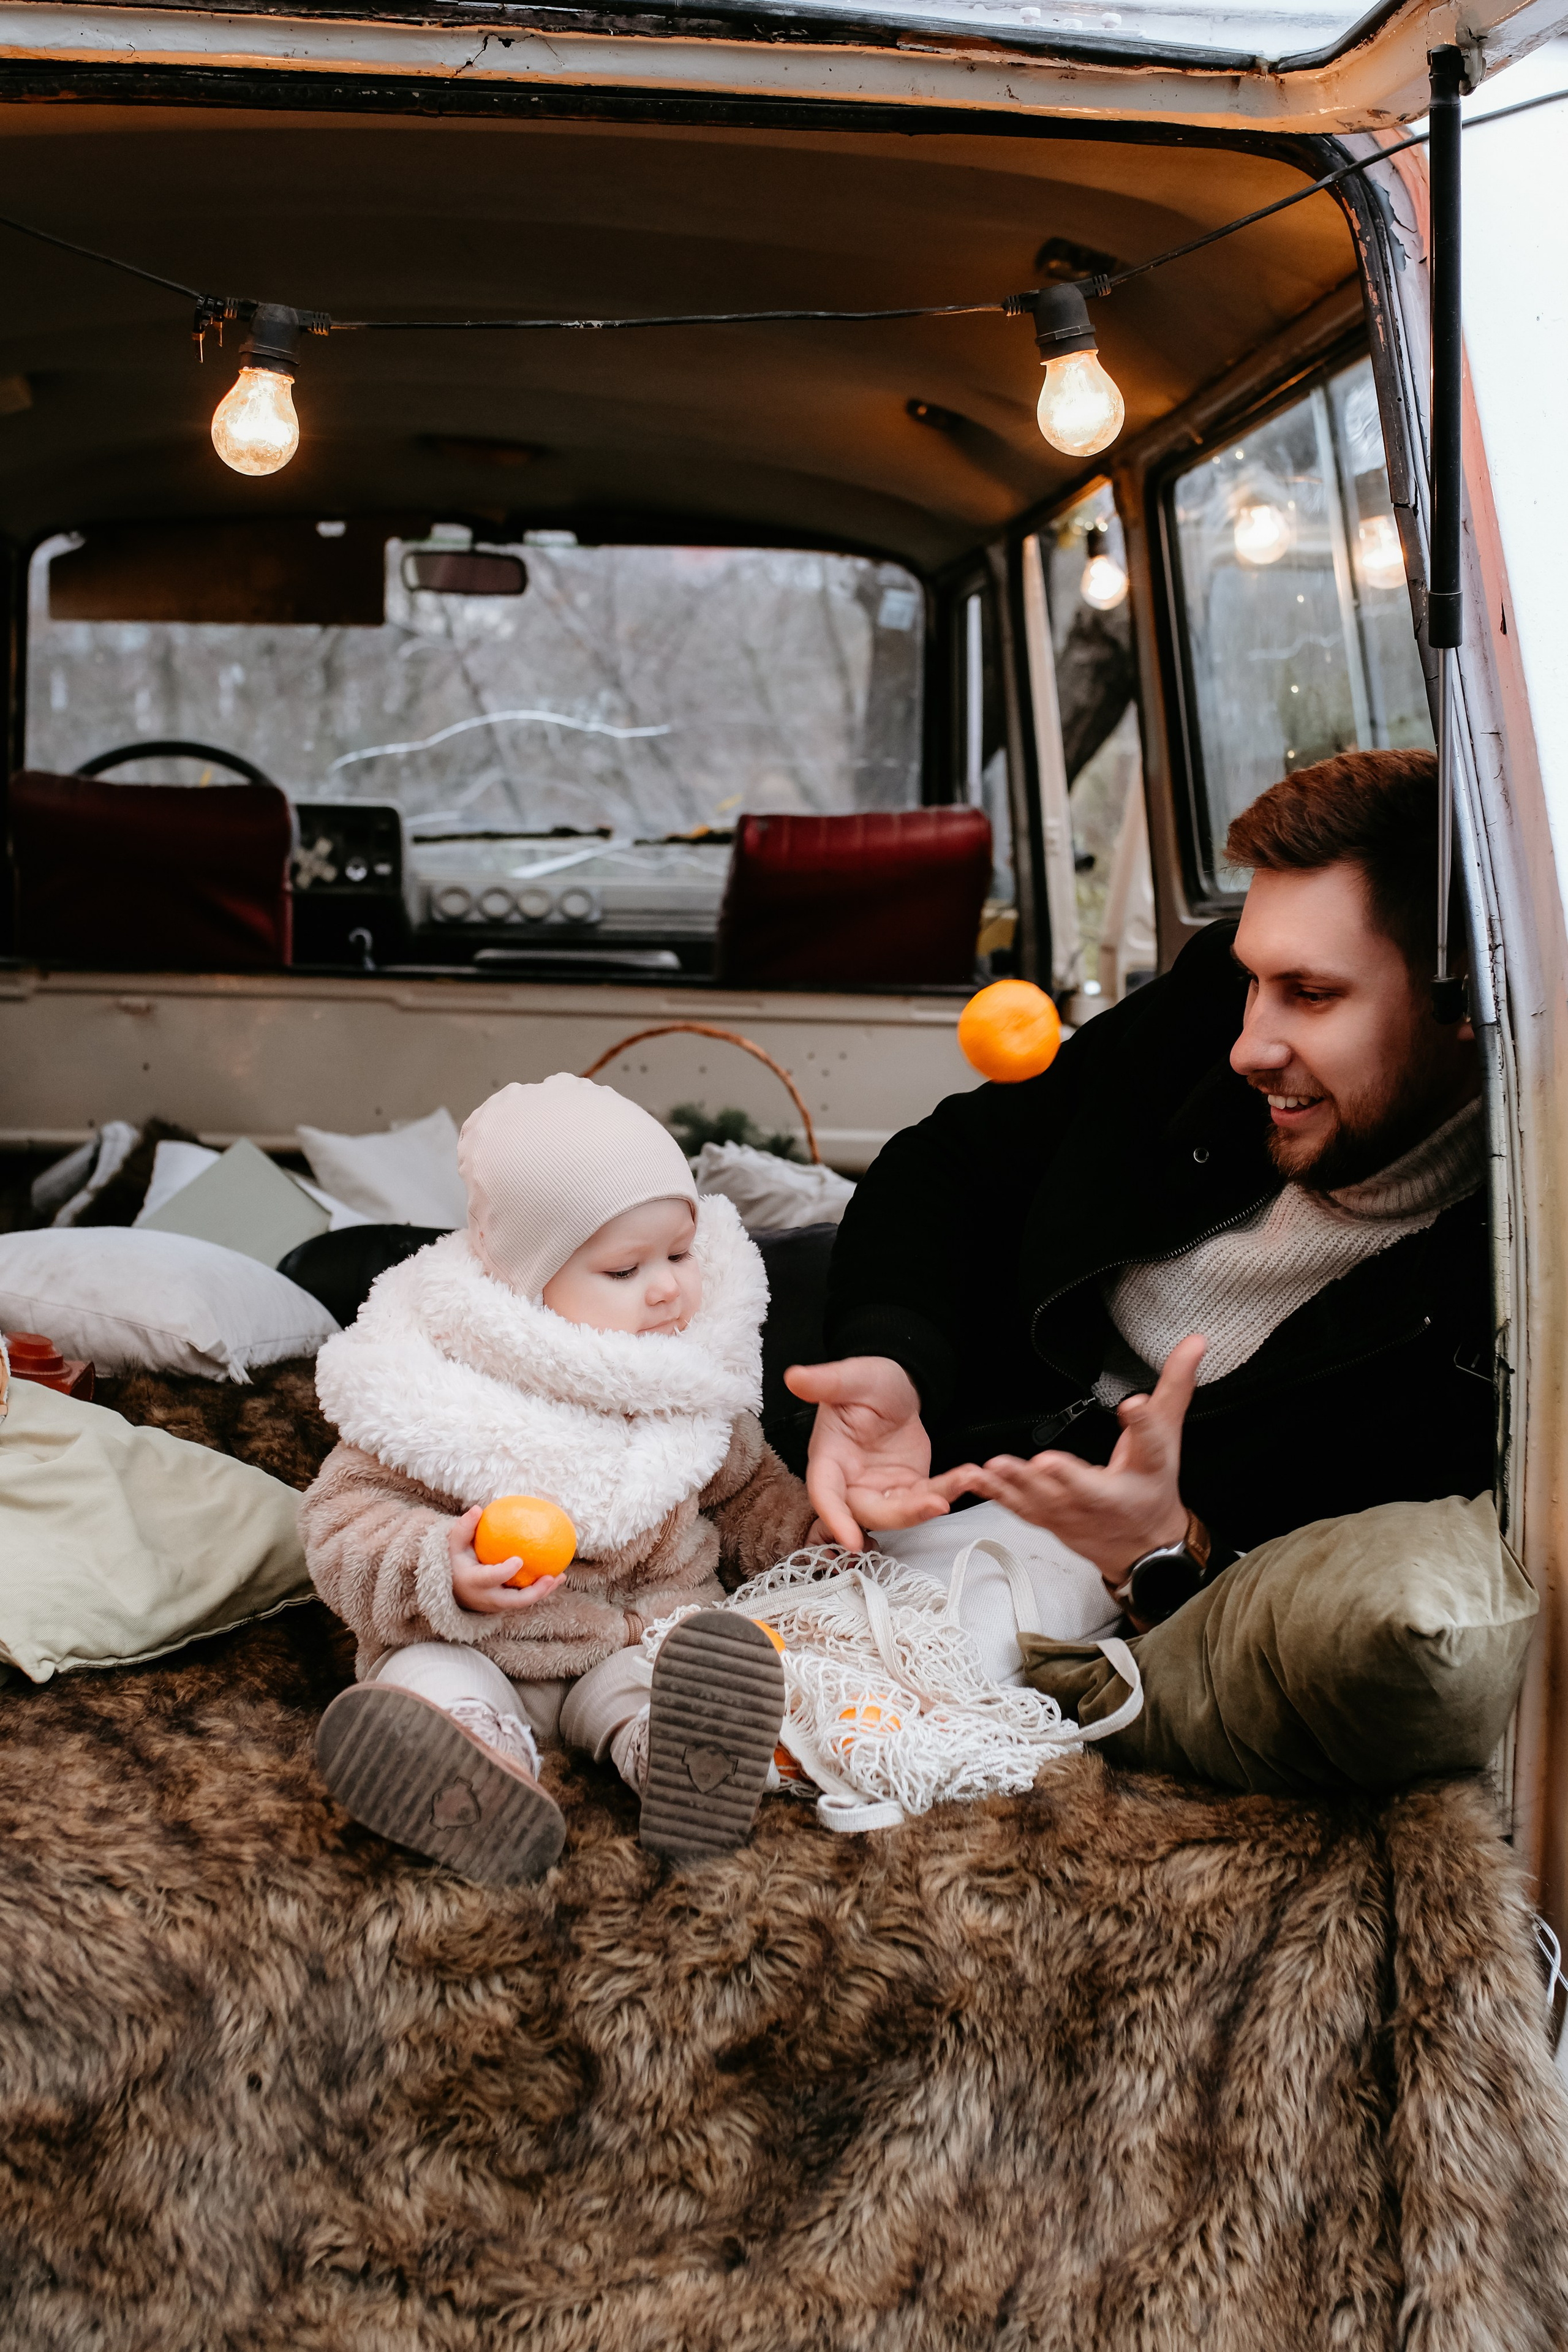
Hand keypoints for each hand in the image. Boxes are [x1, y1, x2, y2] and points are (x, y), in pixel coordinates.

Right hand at [447, 1505, 565, 1615]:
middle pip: (513, 1601)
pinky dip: (540, 1590)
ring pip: (523, 1603)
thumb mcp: (454, 1545)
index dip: (505, 1572)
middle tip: (550, 1577)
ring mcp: (497, 1605)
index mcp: (474, 1582)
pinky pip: (524, 1599)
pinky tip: (556, 1575)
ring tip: (560, 1576)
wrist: (452, 1589)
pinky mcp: (504, 1606)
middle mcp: (486, 1598)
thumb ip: (464, 1528)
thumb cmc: (455, 1561)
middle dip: (534, 1593)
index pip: (491, 1578)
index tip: (519, 1559)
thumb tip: (477, 1509)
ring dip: (543, 1592)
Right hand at [785, 1355, 951, 1551]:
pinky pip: (927, 1499)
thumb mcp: (849, 1378)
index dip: (836, 1519)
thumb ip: (825, 1382)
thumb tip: (795, 1377)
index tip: (851, 1540)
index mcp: (829, 1459)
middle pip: (869, 1513)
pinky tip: (968, 1477)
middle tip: (935, 1504)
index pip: (825, 1494)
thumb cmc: (866, 1384)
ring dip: (930, 1504)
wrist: (896, 1388)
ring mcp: (880, 1490)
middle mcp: (850, 1483)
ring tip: (961, 1481)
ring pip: (901, 1513)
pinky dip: (948, 1491)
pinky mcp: (907, 1489)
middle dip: (903, 1514)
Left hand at [932, 1334, 1206, 1591]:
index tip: (1133, 1406)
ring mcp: (1075, 1512)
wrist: (1144, 1547)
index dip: (1143, 1424)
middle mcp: (1108, 1496)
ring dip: (1019, 1485)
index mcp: (1144, 1470)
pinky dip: (996, 1494)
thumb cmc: (1152, 1486)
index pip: (1150, 1443)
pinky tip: (974, 1477)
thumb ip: (1175, 1385)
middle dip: (1066, 1477)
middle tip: (1045, 1462)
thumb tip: (1194, 1342)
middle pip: (1087, 1485)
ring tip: (997, 1467)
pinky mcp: (1050, 1519)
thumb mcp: (1169, 1434)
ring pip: (1045, 1501)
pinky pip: (1020, 1507)